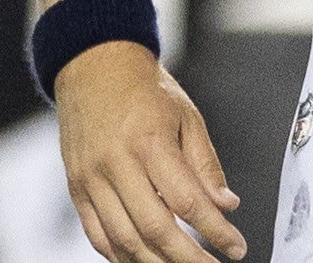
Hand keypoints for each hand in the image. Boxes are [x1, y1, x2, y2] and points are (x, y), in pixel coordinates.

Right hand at [54, 40, 245, 261]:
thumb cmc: (146, 90)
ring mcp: (91, 181)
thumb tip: (227, 205)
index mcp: (150, 143)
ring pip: (123, 240)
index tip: (236, 248)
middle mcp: (116, 165)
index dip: (213, 231)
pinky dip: (121, 256)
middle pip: (154, 229)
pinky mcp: (76, 190)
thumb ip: (205, 165)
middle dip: (187, 258)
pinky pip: (98, 235)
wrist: (94, 69)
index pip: (186, 201)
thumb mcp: (187, 116)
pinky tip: (144, 261)